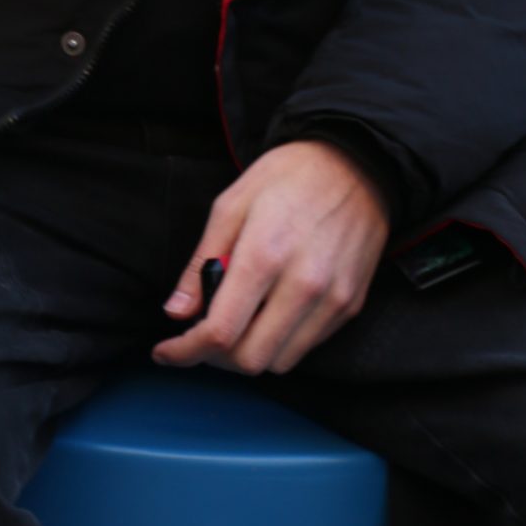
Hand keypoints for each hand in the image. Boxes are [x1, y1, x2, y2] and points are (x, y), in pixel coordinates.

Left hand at [152, 141, 390, 376]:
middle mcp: (303, 284)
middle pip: (250, 359)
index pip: (221, 331)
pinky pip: (307, 347)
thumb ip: (202, 260)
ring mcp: (332, 299)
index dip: (186, 351)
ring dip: (250, 354)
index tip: (167, 351)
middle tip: (202, 337)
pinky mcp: (350, 305)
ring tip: (238, 324)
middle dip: (216, 358)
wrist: (359, 162)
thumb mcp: (233, 202)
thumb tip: (177, 311)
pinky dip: (280, 343)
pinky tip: (269, 315)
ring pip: (279, 362)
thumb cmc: (290, 176)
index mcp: (265, 253)